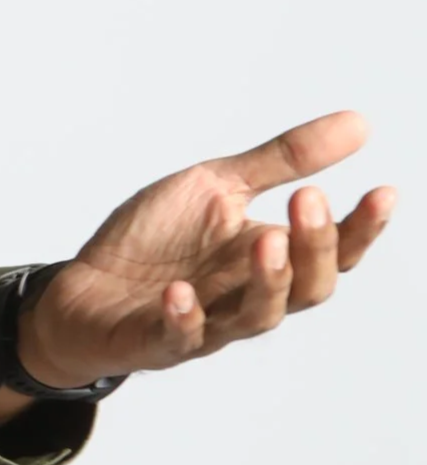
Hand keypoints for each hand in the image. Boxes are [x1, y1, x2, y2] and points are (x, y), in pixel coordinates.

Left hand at [20, 112, 395, 388]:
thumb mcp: (215, 186)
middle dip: (315, 247)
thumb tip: (358, 124)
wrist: (81, 287)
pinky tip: (178, 292)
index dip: (361, 228)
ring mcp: (207, 322)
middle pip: (308, 288)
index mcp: (267, 256)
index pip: (332, 250)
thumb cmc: (154, 239)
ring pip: (257, 317)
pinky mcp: (158, 340)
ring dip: (266, 281)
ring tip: (264, 238)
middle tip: (308, 199)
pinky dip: (184, 317)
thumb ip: (280, 161)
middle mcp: (247, 294)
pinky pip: (180, 338)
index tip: (383, 191)